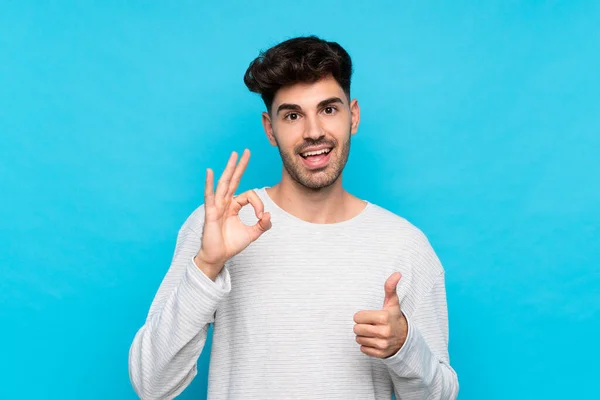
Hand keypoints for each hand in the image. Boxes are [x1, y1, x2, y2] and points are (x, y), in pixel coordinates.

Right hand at [195, 149, 271, 273]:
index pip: (249, 195)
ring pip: (224, 184)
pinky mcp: (211, 213)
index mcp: (234, 206)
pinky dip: (210, 184)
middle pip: (234, 180)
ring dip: (229, 168)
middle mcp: (225, 203)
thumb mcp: (252, 234)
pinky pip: (210, 196)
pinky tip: (210, 172)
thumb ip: (263, 225)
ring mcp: (217, 206)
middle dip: (240, 165)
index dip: (258, 204)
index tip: (262, 216)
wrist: (218, 256)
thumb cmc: (231, 244)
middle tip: (246, 150)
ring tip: (234, 155)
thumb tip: (269, 215)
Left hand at [353, 272, 407, 358]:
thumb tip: (397, 273)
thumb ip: (390, 288)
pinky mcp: (380, 354)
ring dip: (363, 336)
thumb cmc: (394, 317)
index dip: (361, 316)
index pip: (357, 317)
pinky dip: (366, 346)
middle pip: (356, 329)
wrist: (405, 338)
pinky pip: (363, 349)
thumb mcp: (392, 303)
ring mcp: (382, 344)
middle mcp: (384, 332)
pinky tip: (375, 341)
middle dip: (361, 326)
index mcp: (384, 317)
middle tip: (371, 324)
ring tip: (373, 332)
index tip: (370, 316)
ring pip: (358, 339)